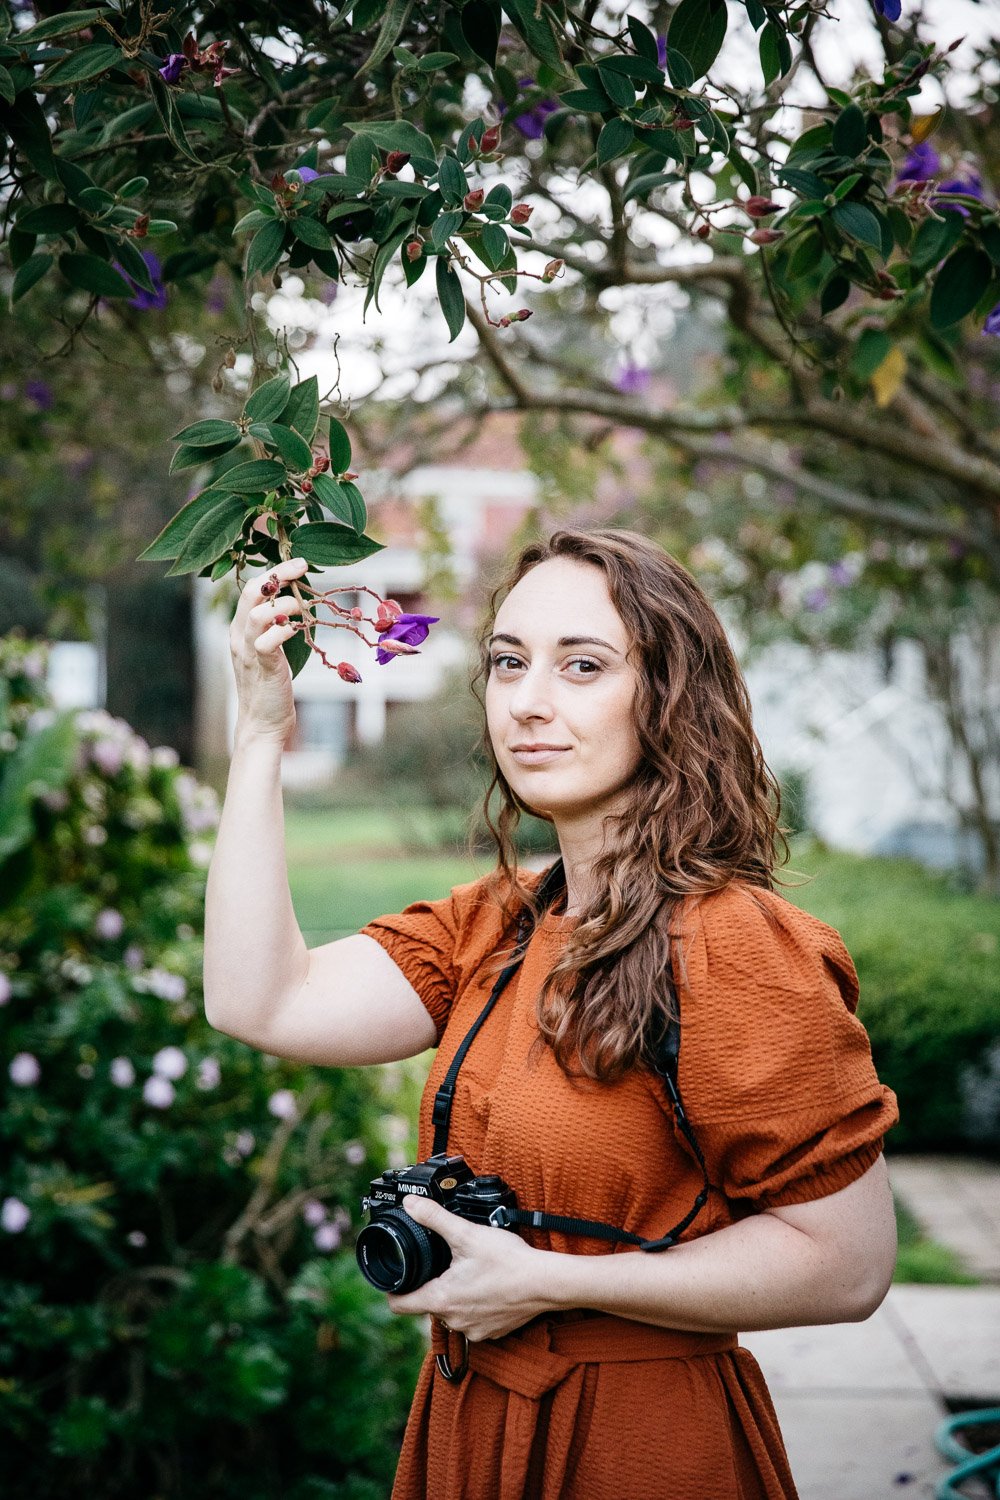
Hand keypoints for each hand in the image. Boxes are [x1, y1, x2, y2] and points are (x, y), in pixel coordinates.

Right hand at [229, 556, 309, 743]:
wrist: (262, 723)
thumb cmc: (270, 686)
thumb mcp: (268, 650)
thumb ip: (274, 627)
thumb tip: (295, 602)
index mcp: (240, 629)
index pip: (251, 589)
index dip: (273, 573)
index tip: (298, 563)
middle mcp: (240, 636)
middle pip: (251, 593)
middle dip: (278, 575)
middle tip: (302, 565)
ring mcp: (248, 652)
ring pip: (257, 614)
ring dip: (284, 604)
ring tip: (302, 607)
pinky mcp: (262, 668)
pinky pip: (267, 642)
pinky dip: (284, 631)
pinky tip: (298, 630)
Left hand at [385, 1195, 552, 1342]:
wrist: (544, 1283)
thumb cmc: (507, 1260)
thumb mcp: (467, 1233)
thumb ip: (434, 1218)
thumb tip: (409, 1204)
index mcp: (441, 1299)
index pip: (400, 1306)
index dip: (393, 1292)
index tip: (395, 1280)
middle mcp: (454, 1320)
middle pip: (429, 1304)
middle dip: (433, 1284)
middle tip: (445, 1263)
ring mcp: (473, 1330)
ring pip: (452, 1312)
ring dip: (456, 1295)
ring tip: (470, 1273)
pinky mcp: (491, 1332)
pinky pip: (473, 1319)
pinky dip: (476, 1304)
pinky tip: (487, 1286)